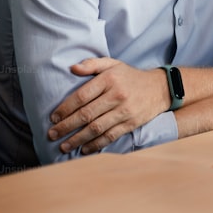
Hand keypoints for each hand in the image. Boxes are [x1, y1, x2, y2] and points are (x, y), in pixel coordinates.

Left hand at [47, 57, 170, 154]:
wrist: (160, 88)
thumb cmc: (130, 76)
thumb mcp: (113, 64)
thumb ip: (92, 64)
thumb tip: (72, 68)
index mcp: (109, 79)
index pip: (81, 96)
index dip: (65, 108)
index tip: (53, 118)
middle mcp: (116, 95)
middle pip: (86, 114)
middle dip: (66, 126)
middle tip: (52, 135)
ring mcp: (125, 110)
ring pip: (96, 128)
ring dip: (77, 139)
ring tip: (64, 146)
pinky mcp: (131, 123)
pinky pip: (110, 136)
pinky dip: (95, 144)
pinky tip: (84, 149)